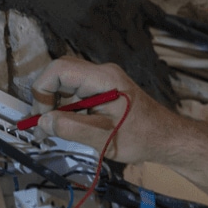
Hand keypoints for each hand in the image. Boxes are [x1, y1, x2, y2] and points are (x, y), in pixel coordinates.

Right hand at [28, 57, 197, 166]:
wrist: (165, 138)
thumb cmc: (140, 138)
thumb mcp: (102, 137)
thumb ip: (70, 128)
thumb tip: (42, 121)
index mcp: (103, 78)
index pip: (59, 69)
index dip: (43, 90)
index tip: (43, 117)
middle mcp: (102, 73)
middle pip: (61, 74)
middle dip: (47, 98)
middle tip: (44, 125)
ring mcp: (103, 81)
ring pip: (67, 85)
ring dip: (57, 106)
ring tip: (54, 131)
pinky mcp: (104, 90)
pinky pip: (77, 93)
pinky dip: (68, 109)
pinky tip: (69, 127)